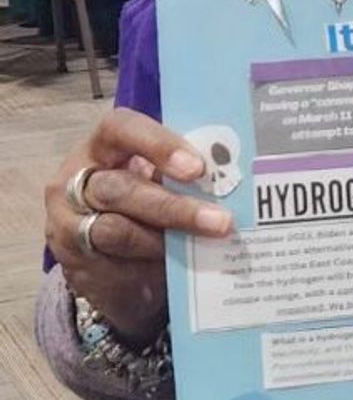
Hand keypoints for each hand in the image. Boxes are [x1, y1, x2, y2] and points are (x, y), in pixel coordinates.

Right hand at [43, 109, 232, 341]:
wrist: (105, 255)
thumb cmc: (143, 201)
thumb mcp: (157, 179)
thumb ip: (182, 174)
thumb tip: (238, 180)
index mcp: (101, 148)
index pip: (120, 128)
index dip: (158, 144)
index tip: (198, 168)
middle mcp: (75, 183)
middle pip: (120, 189)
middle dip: (174, 207)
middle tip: (221, 221)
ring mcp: (67, 226)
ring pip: (115, 231)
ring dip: (165, 240)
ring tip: (205, 247)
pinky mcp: (74, 265)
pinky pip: (113, 267)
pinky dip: (149, 269)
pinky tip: (179, 271)